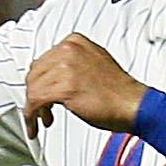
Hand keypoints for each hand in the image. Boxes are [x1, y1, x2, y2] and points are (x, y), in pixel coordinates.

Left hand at [25, 33, 145, 136]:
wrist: (133, 104)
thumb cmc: (117, 91)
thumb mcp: (92, 64)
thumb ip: (71, 65)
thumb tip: (52, 77)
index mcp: (74, 41)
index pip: (43, 60)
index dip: (40, 81)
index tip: (41, 94)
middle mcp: (68, 49)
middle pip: (34, 73)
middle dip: (35, 94)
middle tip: (42, 110)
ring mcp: (65, 67)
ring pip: (33, 88)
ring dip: (33, 108)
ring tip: (44, 119)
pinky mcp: (64, 87)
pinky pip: (35, 101)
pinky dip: (32, 115)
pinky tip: (38, 123)